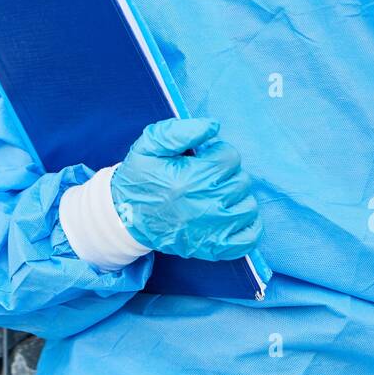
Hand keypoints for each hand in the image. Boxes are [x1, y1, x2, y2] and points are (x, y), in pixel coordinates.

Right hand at [109, 117, 262, 260]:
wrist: (124, 217)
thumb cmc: (140, 178)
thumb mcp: (148, 145)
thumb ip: (179, 131)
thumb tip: (213, 126)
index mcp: (191, 178)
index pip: (230, 157)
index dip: (217, 153)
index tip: (202, 160)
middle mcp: (205, 205)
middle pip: (241, 180)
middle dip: (225, 175)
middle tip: (204, 178)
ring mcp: (212, 230)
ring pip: (248, 206)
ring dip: (236, 199)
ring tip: (215, 197)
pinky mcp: (214, 248)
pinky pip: (249, 236)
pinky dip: (246, 226)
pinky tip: (230, 216)